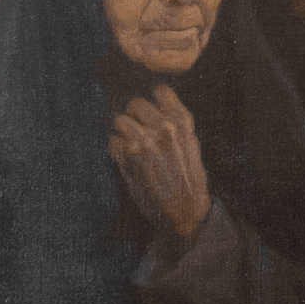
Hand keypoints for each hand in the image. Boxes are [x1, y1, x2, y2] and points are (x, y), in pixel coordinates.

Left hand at [109, 84, 210, 243]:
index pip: (160, 92)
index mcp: (182, 122)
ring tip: (131, 148)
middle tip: (139, 135)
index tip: (151, 114)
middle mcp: (164, 126)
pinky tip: (128, 162)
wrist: (186, 211)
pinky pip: (113, 141)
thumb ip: (177, 122)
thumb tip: (159, 100)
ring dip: (122, 132)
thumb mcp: (192, 144)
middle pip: (135, 103)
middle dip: (134, 117)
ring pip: (120, 119)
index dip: (153, 103)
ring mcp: (145, 139)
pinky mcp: (128, 155)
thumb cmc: (190, 180)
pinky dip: (116, 150)